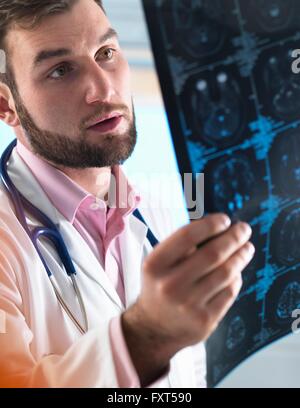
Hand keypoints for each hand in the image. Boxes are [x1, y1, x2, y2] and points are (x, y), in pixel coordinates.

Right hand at [122, 213, 254, 384]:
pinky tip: (236, 272)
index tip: (224, 219)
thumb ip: (181, 245)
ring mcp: (188, 304)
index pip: (187, 236)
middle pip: (212, 254)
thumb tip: (218, 225)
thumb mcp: (158, 263)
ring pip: (225, 273)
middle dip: (233, 238)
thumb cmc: (161, 285)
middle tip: (244, 229)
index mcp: (155, 265)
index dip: (210, 224)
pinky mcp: (204, 320)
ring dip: (241, 256)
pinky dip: (236, 278)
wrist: (154, 328)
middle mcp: (170, 285)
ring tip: (247, 248)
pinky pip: (229, 292)